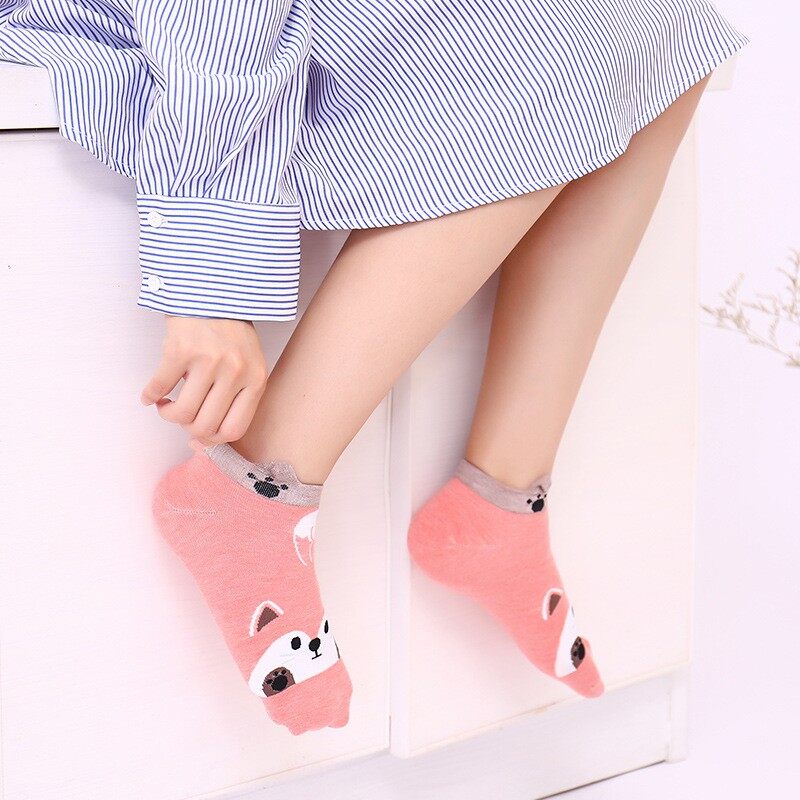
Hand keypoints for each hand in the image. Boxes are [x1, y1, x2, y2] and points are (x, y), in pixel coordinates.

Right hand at [140, 316, 267, 445]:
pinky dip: (150, 396)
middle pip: (205, 426)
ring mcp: (208, 361)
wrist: (214, 292)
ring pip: (181, 413)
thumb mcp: (248, 365)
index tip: (199, 435)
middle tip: (181, 416)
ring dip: (167, 414)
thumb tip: (204, 438)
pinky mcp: (181, 350)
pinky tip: (151, 395)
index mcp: (256, 380)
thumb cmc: (231, 334)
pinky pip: (159, 387)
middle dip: (187, 428)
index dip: (213, 440)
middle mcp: (235, 373)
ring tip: (166, 405)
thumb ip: (235, 398)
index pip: (234, 429)